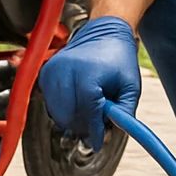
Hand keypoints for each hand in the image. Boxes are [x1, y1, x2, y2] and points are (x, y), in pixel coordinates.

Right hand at [37, 16, 139, 150]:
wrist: (104, 32)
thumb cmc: (118, 58)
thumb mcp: (130, 86)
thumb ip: (124, 112)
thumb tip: (111, 135)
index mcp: (87, 73)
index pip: (87, 111)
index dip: (93, 130)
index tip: (99, 143)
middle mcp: (65, 71)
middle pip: (69, 116)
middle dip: (83, 128)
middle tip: (97, 128)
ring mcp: (52, 72)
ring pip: (57, 114)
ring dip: (73, 121)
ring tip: (90, 112)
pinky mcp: (45, 74)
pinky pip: (51, 105)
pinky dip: (64, 111)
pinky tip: (78, 103)